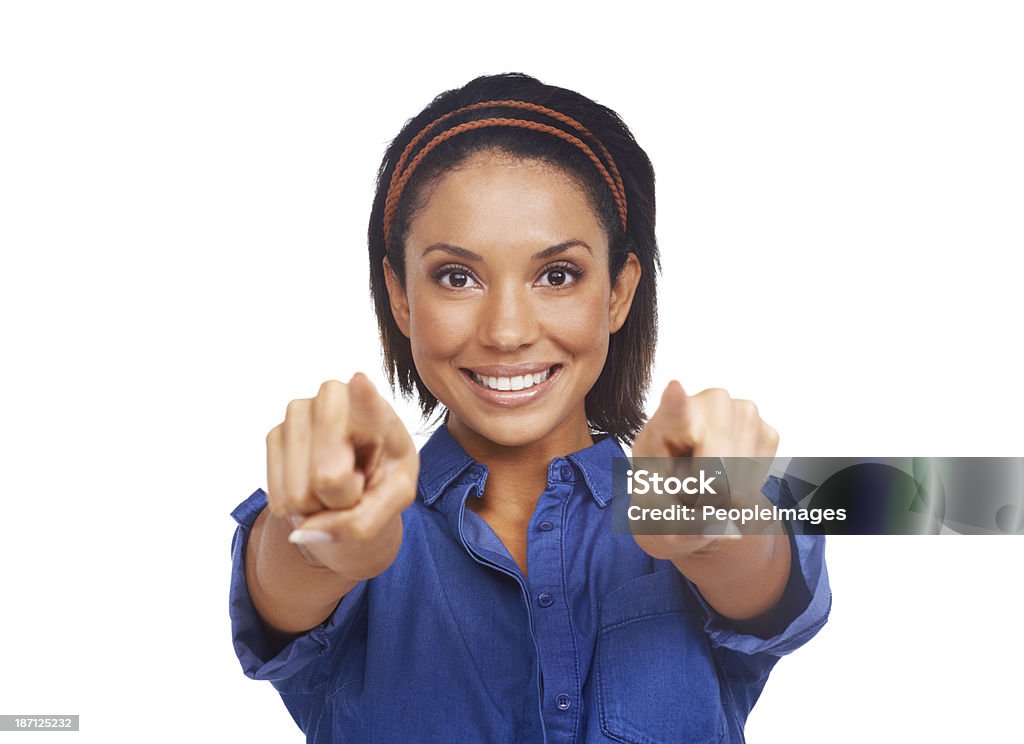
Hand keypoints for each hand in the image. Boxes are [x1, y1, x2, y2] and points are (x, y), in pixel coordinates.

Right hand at [265, 373, 418, 578]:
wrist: (359, 476)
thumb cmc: (384, 478)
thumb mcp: (394, 500)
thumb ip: (362, 524)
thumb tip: (303, 533)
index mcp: (377, 409)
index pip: (366, 402)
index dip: (361, 397)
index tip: (358, 382)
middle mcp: (333, 399)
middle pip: (328, 479)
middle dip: (343, 498)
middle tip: (357, 481)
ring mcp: (298, 412)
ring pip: (300, 495)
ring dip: (319, 505)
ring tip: (337, 480)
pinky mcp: (274, 433)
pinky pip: (279, 500)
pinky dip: (300, 507)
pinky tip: (314, 481)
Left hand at [630, 381, 779, 559]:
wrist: (691, 503)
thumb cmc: (664, 507)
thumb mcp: (655, 525)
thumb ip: (679, 528)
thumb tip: (720, 526)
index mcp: (661, 427)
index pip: (671, 411)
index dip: (675, 402)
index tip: (674, 389)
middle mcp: (701, 406)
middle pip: (718, 461)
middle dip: (711, 493)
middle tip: (693, 496)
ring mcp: (738, 411)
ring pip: (745, 468)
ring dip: (731, 491)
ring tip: (709, 485)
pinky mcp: (765, 428)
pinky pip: (764, 469)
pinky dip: (751, 486)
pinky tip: (731, 478)